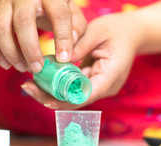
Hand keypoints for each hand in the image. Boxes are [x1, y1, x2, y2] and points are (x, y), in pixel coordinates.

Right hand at [0, 0, 85, 72]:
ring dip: (11, 53)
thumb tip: (70, 52)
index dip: (62, 38)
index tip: (64, 59)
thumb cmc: (57, 10)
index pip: (59, 14)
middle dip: (30, 49)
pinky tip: (7, 64)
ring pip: (0, 28)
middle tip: (38, 68)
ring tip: (24, 68)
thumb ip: (77, 30)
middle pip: (23, 21)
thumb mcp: (73, 15)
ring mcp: (5, 3)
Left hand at [21, 12, 143, 108]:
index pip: (87, 95)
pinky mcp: (94, 82)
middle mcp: (106, 86)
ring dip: (54, 92)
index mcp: (111, 75)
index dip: (66, 100)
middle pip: (77, 99)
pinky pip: (76, 88)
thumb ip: (80, 45)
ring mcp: (101, 86)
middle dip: (52, 97)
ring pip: (75, 96)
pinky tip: (44, 79)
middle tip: (28, 88)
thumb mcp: (98, 31)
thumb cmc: (117, 30)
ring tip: (31, 85)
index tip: (45, 99)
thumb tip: (60, 60)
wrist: (132, 34)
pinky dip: (61, 85)